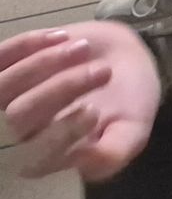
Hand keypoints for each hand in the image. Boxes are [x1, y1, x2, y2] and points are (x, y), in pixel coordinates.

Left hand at [0, 22, 160, 179]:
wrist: (124, 61)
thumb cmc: (127, 101)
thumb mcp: (132, 130)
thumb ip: (114, 152)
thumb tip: (86, 162)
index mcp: (49, 157)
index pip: (38, 155)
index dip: (62, 134)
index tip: (95, 111)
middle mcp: (22, 131)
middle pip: (20, 116)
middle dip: (65, 88)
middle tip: (105, 72)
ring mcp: (10, 98)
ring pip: (5, 86)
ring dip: (47, 63)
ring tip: (85, 48)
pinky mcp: (8, 67)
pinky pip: (0, 57)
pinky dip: (26, 44)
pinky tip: (61, 36)